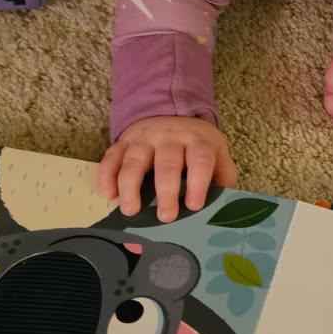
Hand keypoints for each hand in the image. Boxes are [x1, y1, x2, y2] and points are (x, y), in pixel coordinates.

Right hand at [97, 117, 238, 222]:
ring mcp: (144, 138)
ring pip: (134, 160)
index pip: (200, 159)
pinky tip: (108, 195)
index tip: (194, 205)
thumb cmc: (195, 146)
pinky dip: (107, 176)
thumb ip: (223, 177)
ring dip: (130, 186)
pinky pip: (111, 157)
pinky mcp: (123, 142)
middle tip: (166, 217)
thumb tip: (225, 207)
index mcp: (197, 141)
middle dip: (166, 191)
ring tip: (130, 210)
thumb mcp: (216, 154)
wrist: (169, 116)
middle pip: (167, 163)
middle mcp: (170, 137)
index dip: (198, 182)